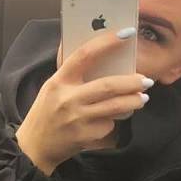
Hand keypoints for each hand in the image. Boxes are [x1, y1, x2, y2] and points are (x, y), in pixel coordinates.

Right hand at [15, 28, 151, 175]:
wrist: (34, 148)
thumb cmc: (45, 113)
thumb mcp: (52, 88)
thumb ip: (73, 75)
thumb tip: (102, 57)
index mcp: (59, 81)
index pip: (85, 55)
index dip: (107, 42)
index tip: (127, 33)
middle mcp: (68, 98)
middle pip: (108, 85)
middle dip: (132, 82)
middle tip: (146, 80)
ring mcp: (77, 119)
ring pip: (114, 106)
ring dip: (133, 101)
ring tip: (142, 98)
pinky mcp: (85, 136)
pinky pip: (108, 125)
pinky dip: (113, 121)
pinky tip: (111, 120)